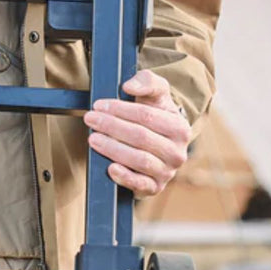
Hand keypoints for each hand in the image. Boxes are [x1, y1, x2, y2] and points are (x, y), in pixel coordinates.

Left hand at [83, 69, 189, 197]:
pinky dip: (124, 177)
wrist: (160, 142)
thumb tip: (129, 87)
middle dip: (112, 126)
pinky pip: (140, 184)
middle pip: (141, 137)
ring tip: (93, 138)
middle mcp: (177, 152)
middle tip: (91, 119)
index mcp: (180, 128)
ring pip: (139, 159)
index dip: (120, 109)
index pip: (147, 116)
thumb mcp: (156, 94)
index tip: (99, 105)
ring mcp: (167, 172)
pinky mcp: (154, 187)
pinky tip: (110, 168)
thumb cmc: (155, 115)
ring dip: (113, 149)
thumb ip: (147, 82)